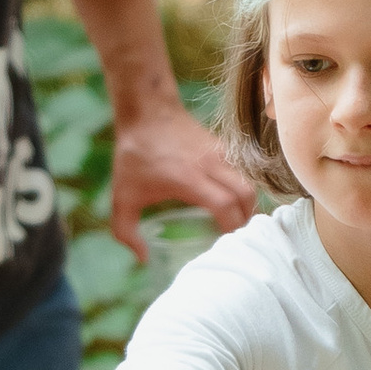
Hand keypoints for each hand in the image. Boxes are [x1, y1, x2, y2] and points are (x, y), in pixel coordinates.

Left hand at [107, 98, 252, 260]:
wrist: (146, 110)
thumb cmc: (134, 156)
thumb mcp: (122, 197)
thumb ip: (126, 231)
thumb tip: (143, 259)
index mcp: (189, 180)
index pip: (225, 207)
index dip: (231, 229)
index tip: (226, 246)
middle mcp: (210, 166)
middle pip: (246, 196)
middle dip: (247, 220)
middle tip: (238, 237)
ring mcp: (219, 154)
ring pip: (248, 183)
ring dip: (247, 205)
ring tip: (237, 222)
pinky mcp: (221, 147)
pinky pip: (241, 172)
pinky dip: (241, 190)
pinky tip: (230, 202)